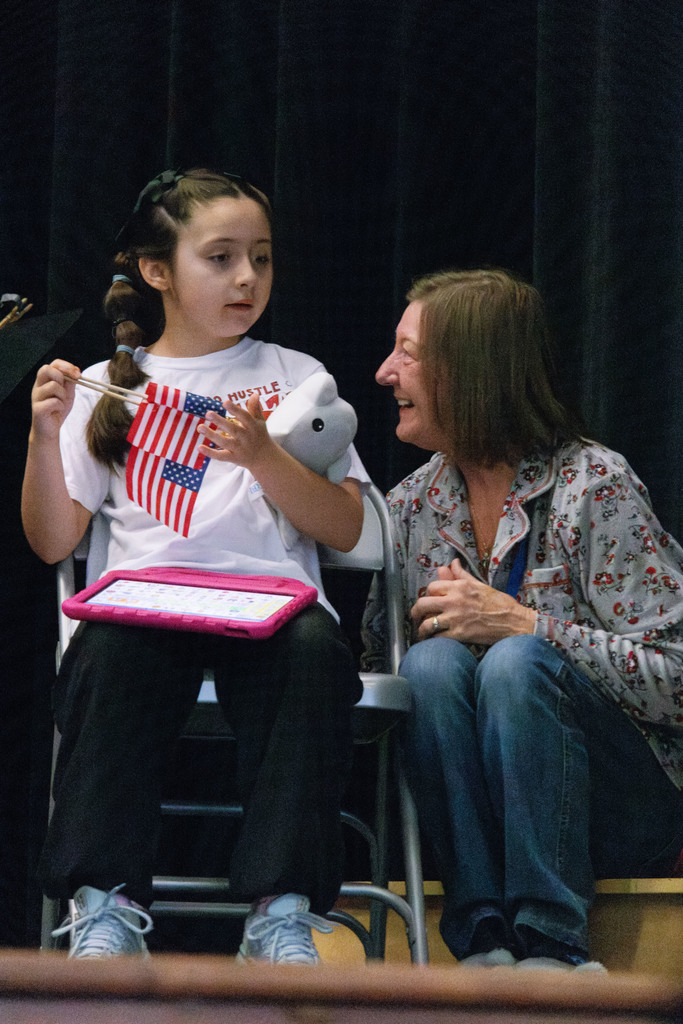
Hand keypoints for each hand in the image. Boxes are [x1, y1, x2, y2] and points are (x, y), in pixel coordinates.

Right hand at [29, 359, 80, 441]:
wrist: (49, 430)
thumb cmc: (58, 410)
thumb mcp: (68, 394)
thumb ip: (71, 382)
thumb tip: (77, 372)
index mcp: (45, 380)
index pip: (53, 364)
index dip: (66, 366)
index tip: (78, 373)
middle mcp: (38, 386)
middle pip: (46, 369)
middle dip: (61, 376)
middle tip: (67, 388)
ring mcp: (36, 397)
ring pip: (53, 385)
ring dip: (62, 394)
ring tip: (61, 402)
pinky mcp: (37, 409)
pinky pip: (53, 401)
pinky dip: (60, 406)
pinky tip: (58, 410)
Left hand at [198, 393, 277, 470]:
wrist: (265, 458)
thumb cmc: (260, 436)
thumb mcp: (260, 421)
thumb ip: (255, 408)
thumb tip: (254, 394)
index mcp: (253, 427)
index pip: (244, 417)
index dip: (235, 410)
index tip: (225, 402)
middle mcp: (246, 438)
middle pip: (232, 429)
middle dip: (220, 422)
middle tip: (208, 413)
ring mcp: (239, 449)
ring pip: (224, 442)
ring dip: (212, 435)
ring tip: (200, 427)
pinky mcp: (233, 458)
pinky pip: (221, 456)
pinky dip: (210, 453)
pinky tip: (199, 447)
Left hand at [411, 557, 535, 644]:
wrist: (514, 622)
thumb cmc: (500, 603)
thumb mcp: (479, 585)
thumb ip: (461, 574)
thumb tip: (452, 563)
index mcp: (460, 587)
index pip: (432, 587)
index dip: (428, 595)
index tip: (429, 601)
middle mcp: (455, 601)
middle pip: (423, 604)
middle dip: (415, 612)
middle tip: (415, 617)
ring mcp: (456, 618)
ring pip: (427, 623)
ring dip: (421, 630)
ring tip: (422, 634)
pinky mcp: (460, 634)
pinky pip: (438, 638)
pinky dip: (433, 641)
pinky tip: (433, 642)